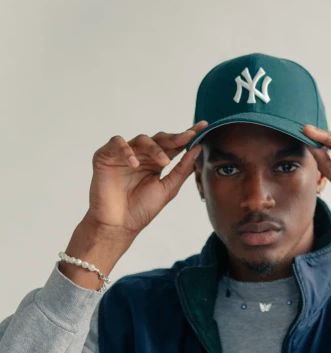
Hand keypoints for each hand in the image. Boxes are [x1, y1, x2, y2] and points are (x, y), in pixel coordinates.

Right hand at [84, 121, 207, 237]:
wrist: (118, 225)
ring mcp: (123, 155)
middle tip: (188, 137)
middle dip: (175, 137)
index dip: (187, 136)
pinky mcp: (105, 156)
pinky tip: (134, 163)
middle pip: (159, 139)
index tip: (203, 127)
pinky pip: (116, 143)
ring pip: (141, 139)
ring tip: (163, 162)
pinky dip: (126, 150)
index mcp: (156, 162)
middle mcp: (141, 156)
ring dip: (154, 148)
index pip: (174, 145)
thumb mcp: (168, 188)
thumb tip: (197, 148)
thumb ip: (182, 169)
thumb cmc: (141, 209)